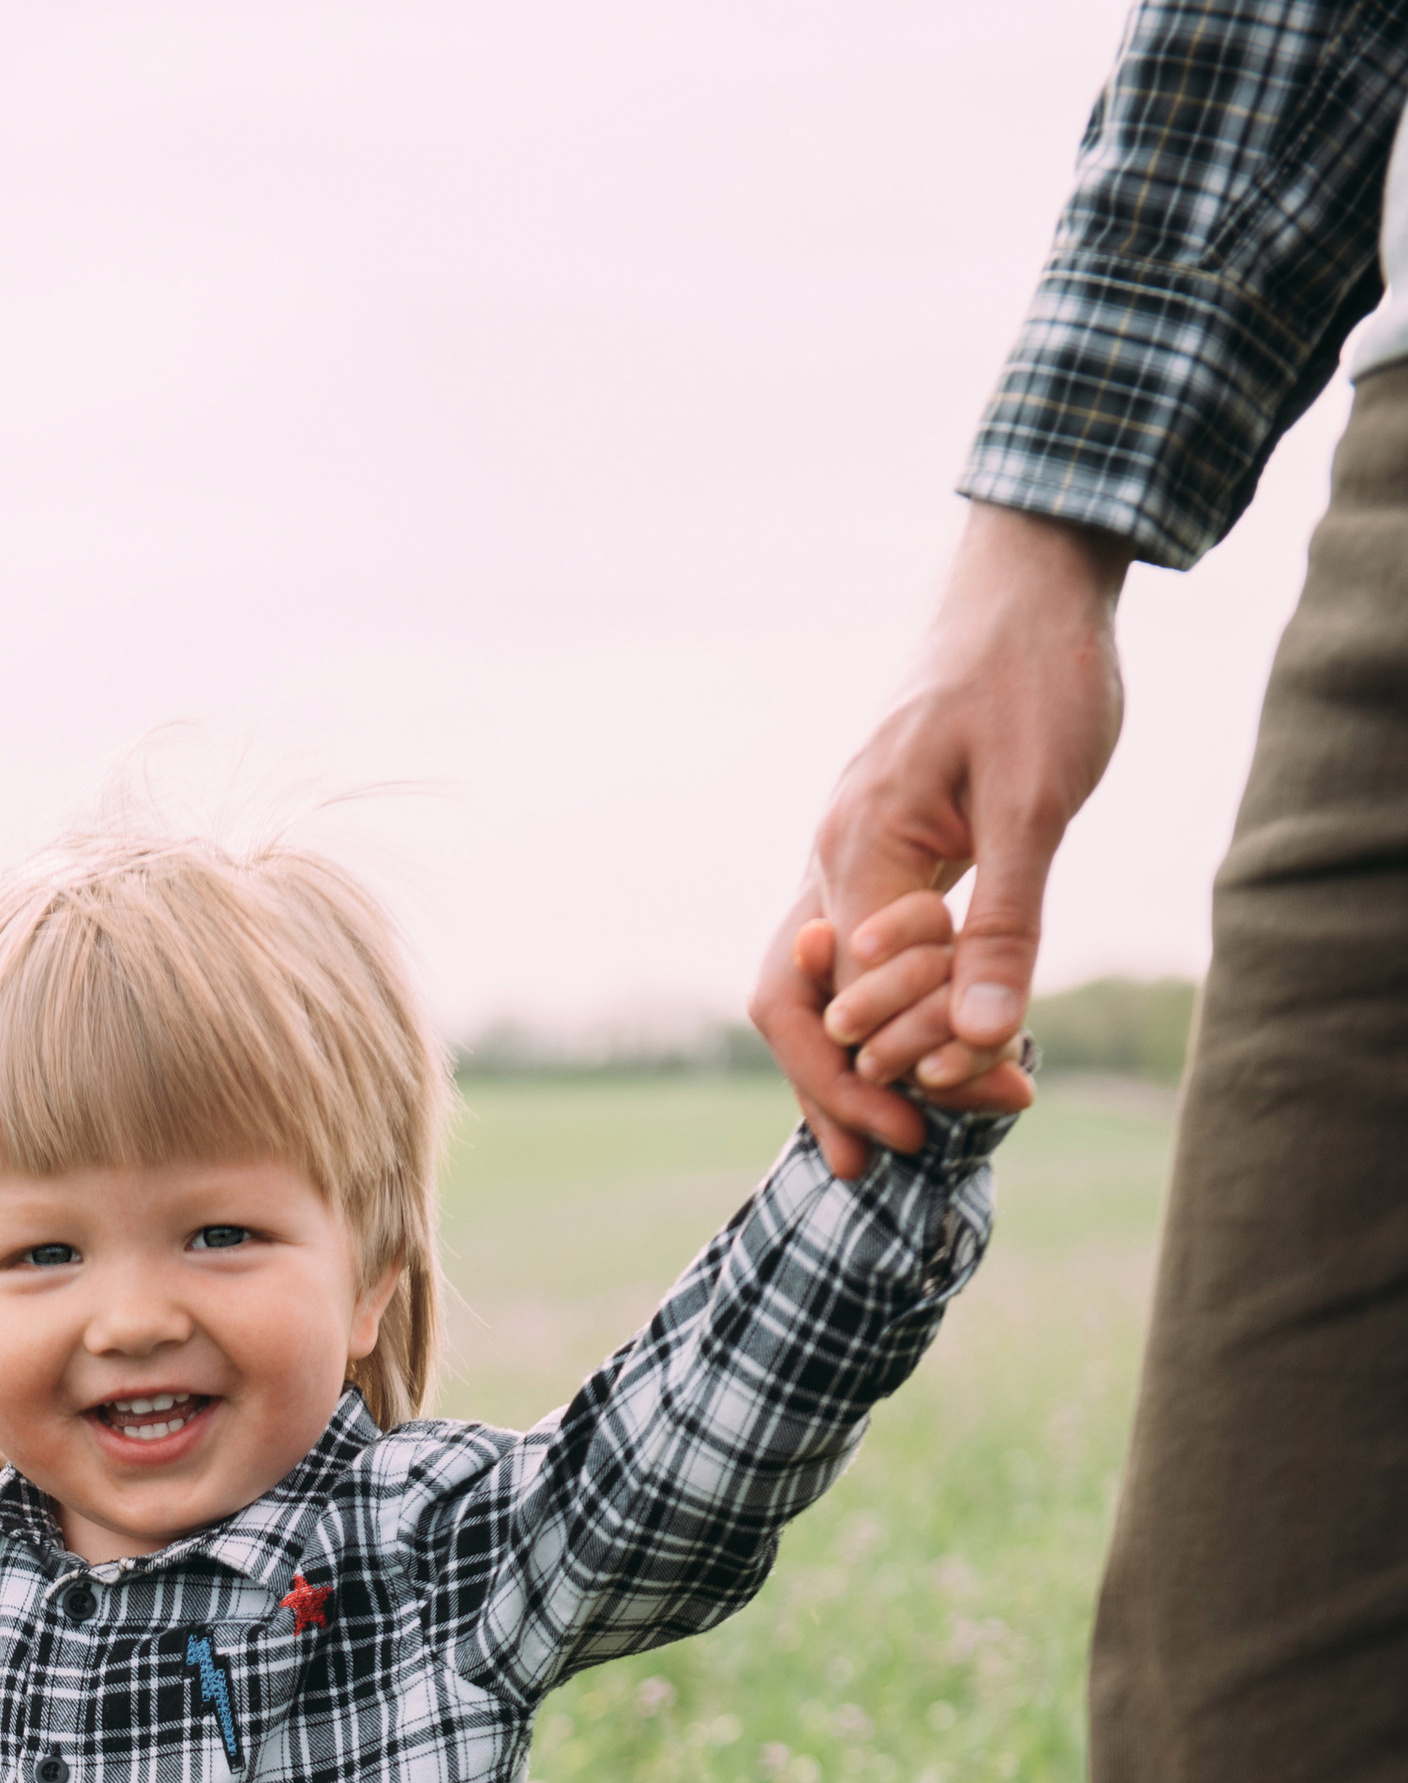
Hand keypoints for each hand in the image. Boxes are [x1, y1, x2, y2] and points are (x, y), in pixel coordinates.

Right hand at [750, 502, 1127, 1173]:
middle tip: (888, 1160)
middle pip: (790, 1004)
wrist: (1029, 576)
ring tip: (885, 1133)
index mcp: (860, 844)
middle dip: (831, 1091)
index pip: (848, 1000)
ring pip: (806, 982)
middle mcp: (829, 852)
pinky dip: (864, 1011)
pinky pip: (842, 949)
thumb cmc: (1039, 672)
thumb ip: (1007, 927)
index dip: (896, 1071)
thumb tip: (985, 1042)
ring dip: (837, 1062)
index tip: (972, 1114)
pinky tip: (906, 1047)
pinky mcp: (871, 840)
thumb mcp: (1039, 803)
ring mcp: (841, 846)